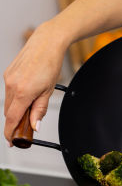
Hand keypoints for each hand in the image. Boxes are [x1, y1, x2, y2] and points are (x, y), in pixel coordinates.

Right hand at [3, 22, 67, 145]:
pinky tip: (26, 97)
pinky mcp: (8, 73)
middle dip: (15, 122)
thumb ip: (40, 110)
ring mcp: (8, 78)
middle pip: (9, 112)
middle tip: (25, 129)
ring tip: (30, 111)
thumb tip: (35, 125)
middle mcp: (11, 85)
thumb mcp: (49, 92)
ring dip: (16, 110)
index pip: (12, 118)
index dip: (10, 132)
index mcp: (23, 92)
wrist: (46, 44)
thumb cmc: (50, 65)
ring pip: (8, 103)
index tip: (11, 141)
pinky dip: (15, 99)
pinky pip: (9, 92)